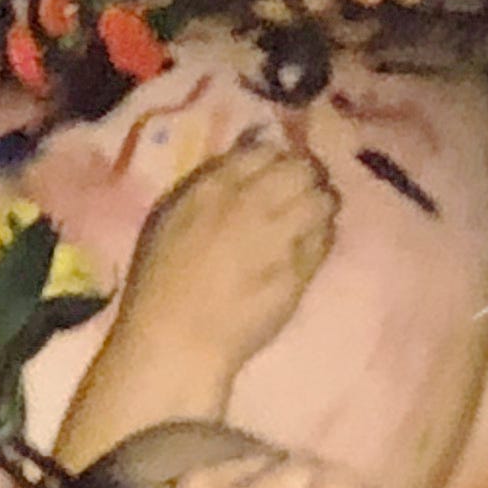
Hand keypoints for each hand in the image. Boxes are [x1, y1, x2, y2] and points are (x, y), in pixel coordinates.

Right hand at [128, 131, 338, 362]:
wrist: (178, 337)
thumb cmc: (161, 282)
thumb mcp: (171, 218)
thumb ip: (209, 185)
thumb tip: (246, 156)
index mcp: (211, 188)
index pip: (264, 151)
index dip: (275, 160)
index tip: (275, 174)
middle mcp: (250, 203)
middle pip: (301, 169)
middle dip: (305, 178)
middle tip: (299, 195)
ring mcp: (279, 236)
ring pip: (324, 200)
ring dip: (319, 207)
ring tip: (306, 223)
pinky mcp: (300, 269)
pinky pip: (325, 239)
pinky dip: (320, 238)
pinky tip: (304, 250)